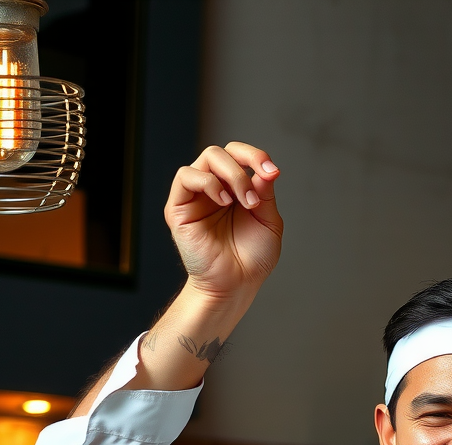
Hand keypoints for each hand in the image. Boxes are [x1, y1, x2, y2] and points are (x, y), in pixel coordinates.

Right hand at [164, 141, 283, 303]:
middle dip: (244, 168)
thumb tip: (266, 168)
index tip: (272, 172)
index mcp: (235, 189)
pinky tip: (223, 201)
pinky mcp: (179, 207)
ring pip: (207, 157)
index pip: (239, 155)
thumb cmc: (252, 259)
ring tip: (245, 203)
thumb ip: (266, 193)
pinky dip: (208, 182)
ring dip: (232, 175)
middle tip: (255, 199)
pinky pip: (186, 176)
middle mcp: (215, 188)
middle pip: (223, 152)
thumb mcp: (269, 222)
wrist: (236, 285)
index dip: (256, 156)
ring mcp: (196, 196)